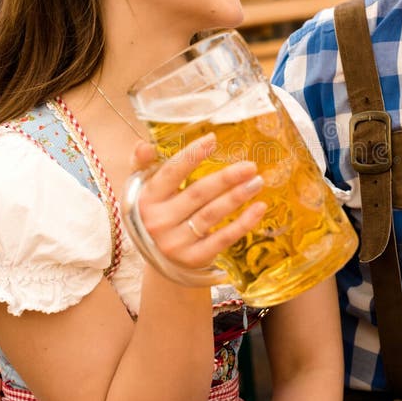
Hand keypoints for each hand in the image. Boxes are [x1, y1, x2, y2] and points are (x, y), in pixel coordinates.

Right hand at [132, 133, 265, 273]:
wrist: (159, 261)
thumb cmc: (155, 214)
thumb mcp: (142, 190)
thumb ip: (142, 165)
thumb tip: (144, 144)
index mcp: (146, 199)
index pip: (171, 172)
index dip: (192, 155)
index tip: (213, 139)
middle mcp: (158, 222)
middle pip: (197, 193)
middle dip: (226, 178)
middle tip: (250, 166)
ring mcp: (176, 242)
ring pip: (212, 214)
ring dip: (237, 196)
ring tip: (257, 182)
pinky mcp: (193, 258)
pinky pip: (223, 239)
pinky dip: (243, 223)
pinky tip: (259, 208)